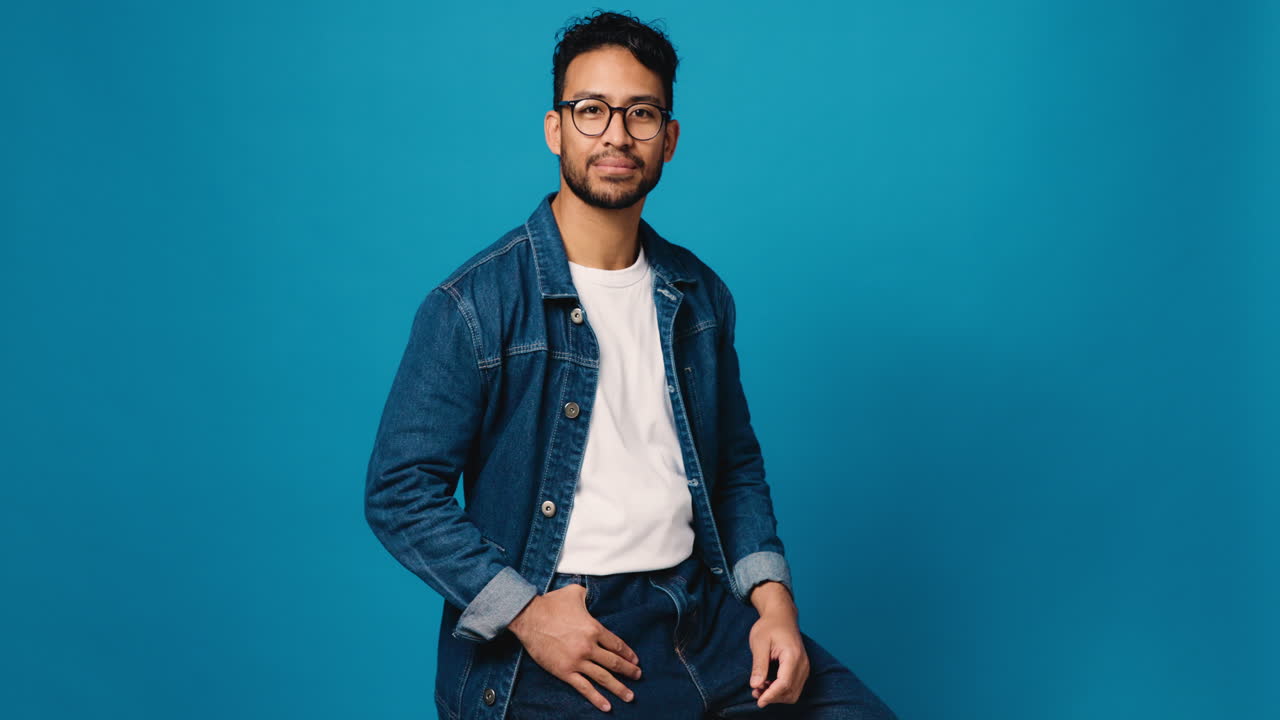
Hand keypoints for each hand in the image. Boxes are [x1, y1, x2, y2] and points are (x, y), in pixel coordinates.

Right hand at [508, 583, 641, 711]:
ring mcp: (577, 660)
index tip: (635, 661)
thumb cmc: (550, 603)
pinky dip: (596, 698)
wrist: (528, 617)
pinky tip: (607, 706)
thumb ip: (588, 594)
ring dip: (619, 688)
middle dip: (629, 671)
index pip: (617, 645)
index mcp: (594, 628)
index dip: (628, 654)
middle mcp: (589, 646)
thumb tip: (592, 592)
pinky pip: (584, 687)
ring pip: (603, 677)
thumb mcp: (575, 592)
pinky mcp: (564, 671)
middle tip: (638, 677)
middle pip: (614, 662)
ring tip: (629, 696)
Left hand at [747, 585, 808, 707]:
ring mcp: (805, 667)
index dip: (771, 695)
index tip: (758, 700)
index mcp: (792, 655)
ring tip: (760, 688)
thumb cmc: (769, 626)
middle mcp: (802, 663)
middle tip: (755, 692)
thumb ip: (759, 665)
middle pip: (790, 691)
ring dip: (777, 696)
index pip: (784, 684)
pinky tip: (768, 684)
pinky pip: (794, 687)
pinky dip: (781, 691)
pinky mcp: (802, 669)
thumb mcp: (759, 643)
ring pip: (794, 693)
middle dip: (773, 697)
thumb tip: (755, 685)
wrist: (781, 616)